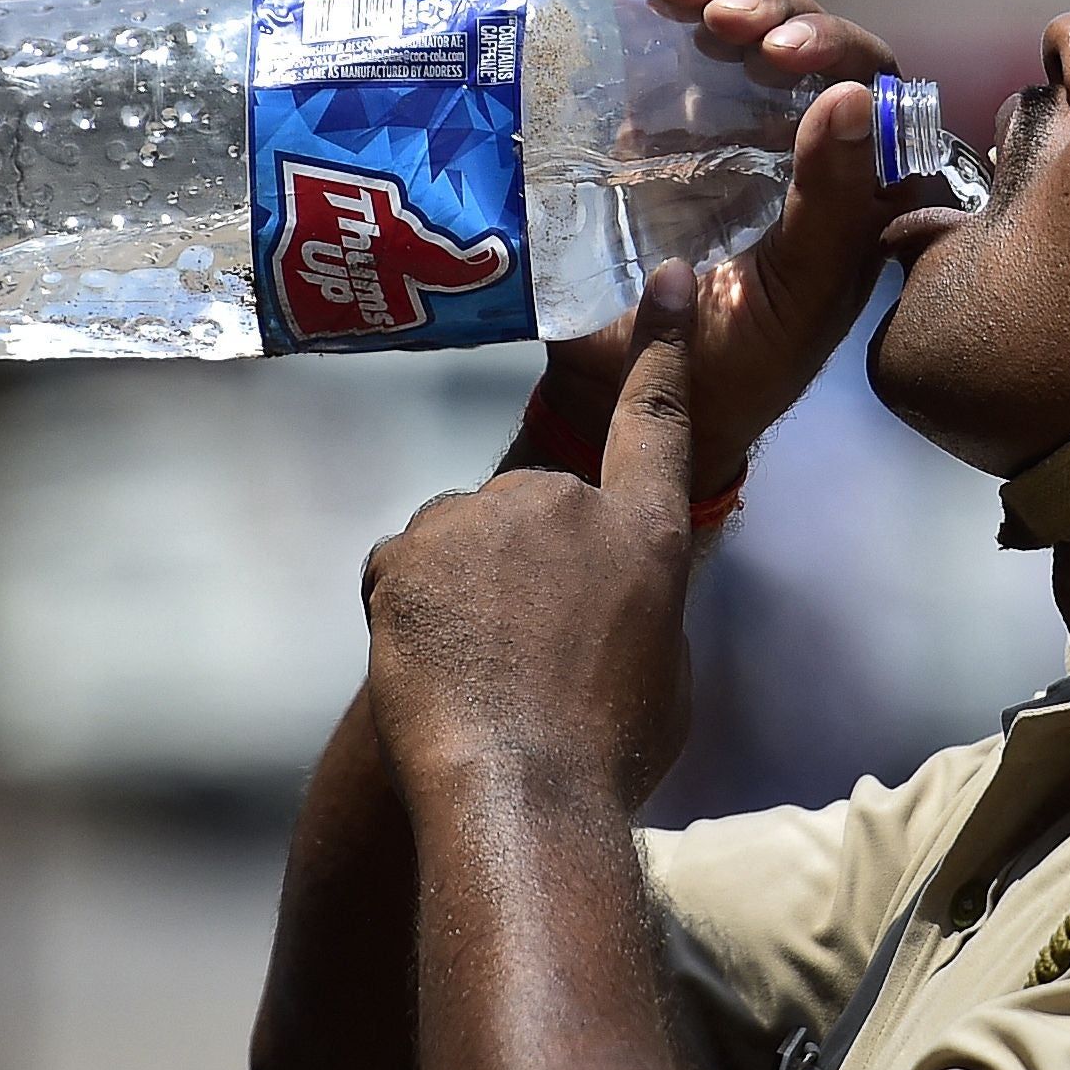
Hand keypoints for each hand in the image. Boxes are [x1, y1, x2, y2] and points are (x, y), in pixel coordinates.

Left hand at [368, 262, 702, 811]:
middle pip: (535, 511)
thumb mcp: (665, 674)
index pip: (656, 419)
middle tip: (527, 656)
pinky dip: (409, 610)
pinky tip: (429, 667)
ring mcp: (479, 520)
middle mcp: (564, 503)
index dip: (660, 348)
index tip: (664, 280)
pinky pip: (404, 570)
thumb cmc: (609, 755)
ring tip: (478, 672)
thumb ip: (641, 608)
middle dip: (525, 568)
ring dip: (464, 590)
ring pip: (463, 541)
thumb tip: (611, 599)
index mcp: (646, 534)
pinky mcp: (408, 549)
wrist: (518, 789)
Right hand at [536, 0, 905, 496]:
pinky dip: (658, 16)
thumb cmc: (735, 367)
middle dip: (771, 11)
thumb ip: (832, 209)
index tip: (786, 49)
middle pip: (806, 43)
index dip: (839, 49)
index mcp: (855, 187)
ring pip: (742, 36)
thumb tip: (851, 97)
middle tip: (724, 19)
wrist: (628, 399)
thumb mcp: (794, 297)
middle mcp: (800, 147)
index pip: (874, 87)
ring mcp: (729, 132)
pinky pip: (673, 57)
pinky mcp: (664, 131)